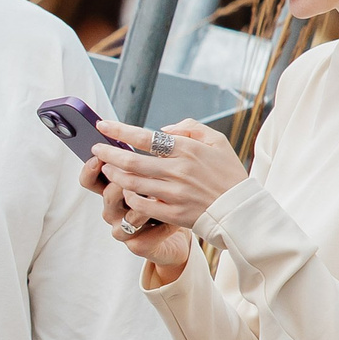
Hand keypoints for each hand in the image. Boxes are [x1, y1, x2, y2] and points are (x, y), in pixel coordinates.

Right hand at [81, 138, 190, 277]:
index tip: (98, 154)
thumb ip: (166, 144)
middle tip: (130, 174)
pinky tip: (172, 222)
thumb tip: (165, 132)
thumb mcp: (168, 165)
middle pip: (106, 195)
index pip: (91, 178)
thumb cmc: (174, 190)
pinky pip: (142, 238)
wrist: (190, 223)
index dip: (91, 167)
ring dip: (142, 206)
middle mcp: (115, 207)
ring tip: (157, 195)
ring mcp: (125, 227)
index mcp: (115, 185)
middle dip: (118, 182)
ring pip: (125, 217)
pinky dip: (159, 229)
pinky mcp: (139, 244)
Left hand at [92, 120, 246, 280]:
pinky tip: (124, 190)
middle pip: (132, 161)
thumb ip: (190, 127)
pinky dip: (129, 197)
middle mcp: (179, 170)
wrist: (242, 209)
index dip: (120, 130)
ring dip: (114, 175)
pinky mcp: (173, 214)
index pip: (146, 137)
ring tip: (106, 168)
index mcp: (188, 149)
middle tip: (96, 149)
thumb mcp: (217, 141)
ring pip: (133, 183)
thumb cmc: (228, 173)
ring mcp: (175, 193)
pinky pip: (141, 205)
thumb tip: (162, 128)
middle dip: (108, 154)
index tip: (102, 125)